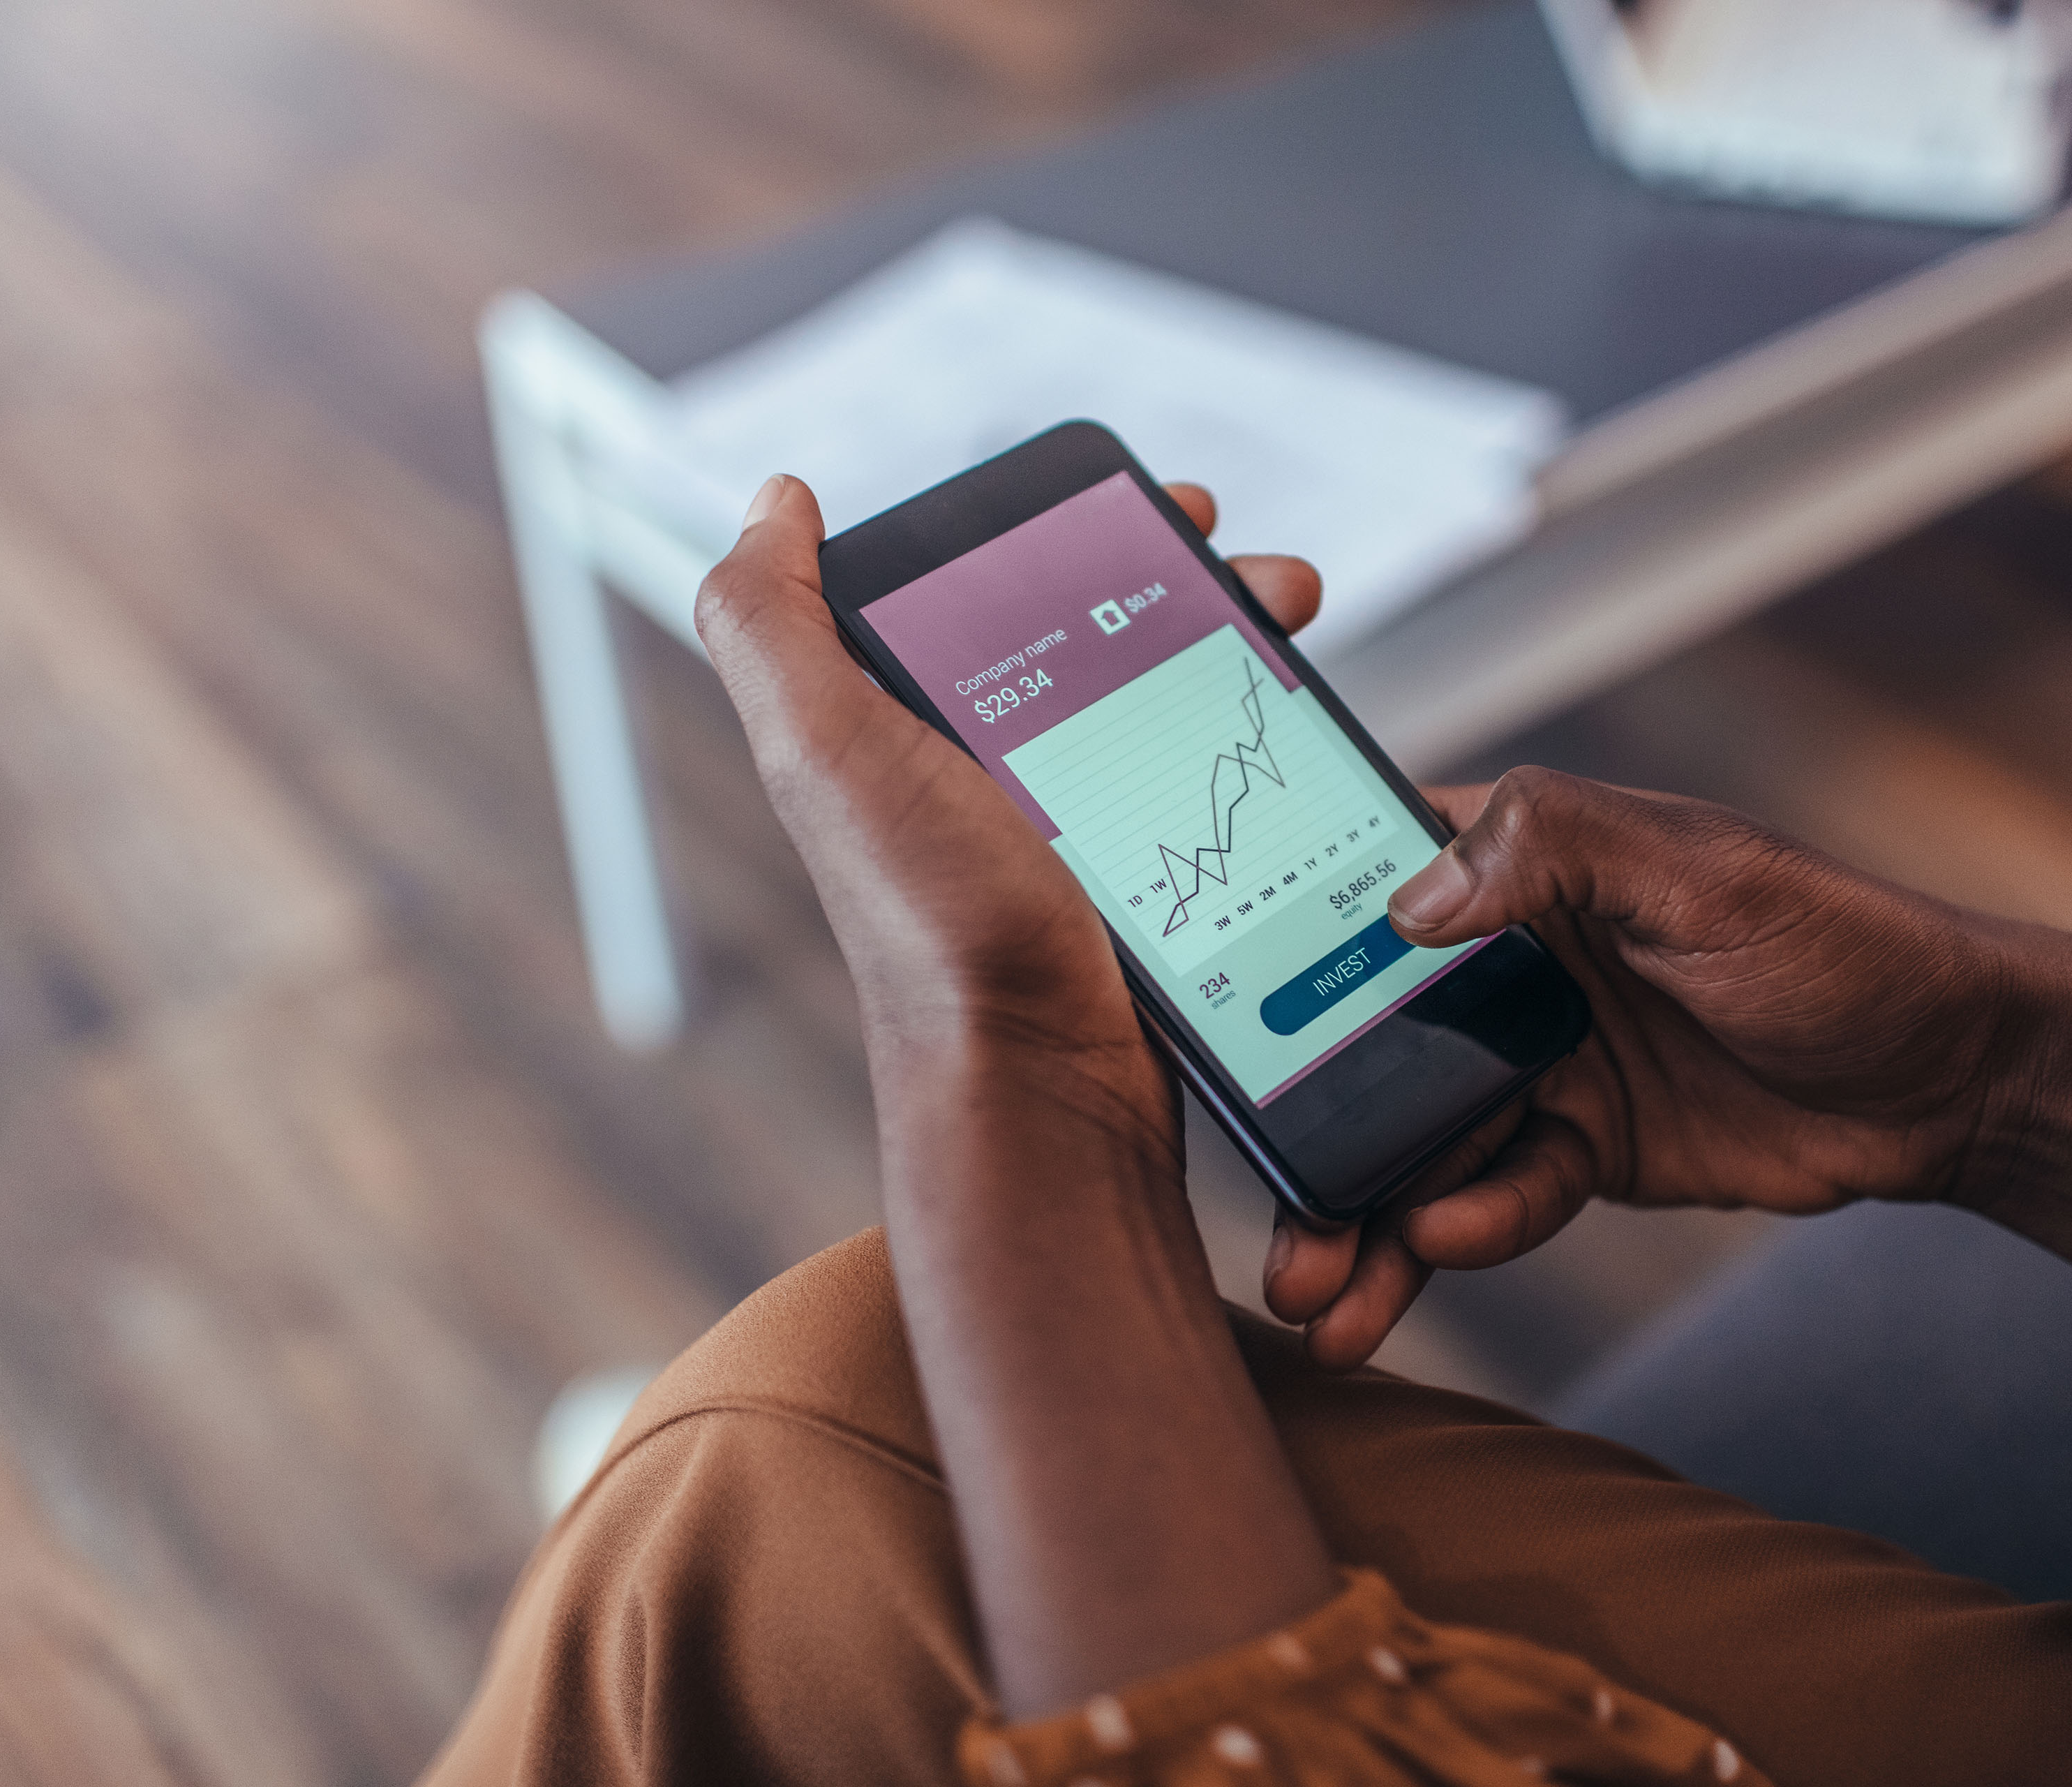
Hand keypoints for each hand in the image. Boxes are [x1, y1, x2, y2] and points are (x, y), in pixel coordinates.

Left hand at [698, 475, 1342, 1715]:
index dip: (1072, 530)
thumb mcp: (828, 756)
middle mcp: (978, 776)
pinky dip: (1254, 745)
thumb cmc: (938, 931)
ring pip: (1162, 704)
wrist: (1042, 1092)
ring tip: (1297, 627)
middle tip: (1269, 576)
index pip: (990, 589)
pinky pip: (1203, 787)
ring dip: (1236, 651)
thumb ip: (771, 625)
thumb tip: (771, 503)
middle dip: (1189, 584)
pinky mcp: (1139, 892)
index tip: (1160, 506)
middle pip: (1097, 636)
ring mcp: (1067, 837)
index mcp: (903, 727)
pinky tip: (1300, 737)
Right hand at [1266, 769, 2071, 1364]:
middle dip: (1306, 1135)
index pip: (1356, 887)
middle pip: (1363, 1044)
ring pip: (1416, 1141)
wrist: (1952, 1082)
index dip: (1264, 947)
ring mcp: (1538, 1060)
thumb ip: (1555, 848)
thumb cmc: (1838, 941)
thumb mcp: (1699, 870)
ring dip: (1364, 1219)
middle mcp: (1504, 960)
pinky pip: (1499, 1195)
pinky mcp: (1581, 1147)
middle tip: (1266, 1222)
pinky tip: (1443, 1252)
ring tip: (1319, 1297)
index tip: (1187, 1024)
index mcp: (1514, 865)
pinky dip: (1466, 1232)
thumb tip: (1411, 898)